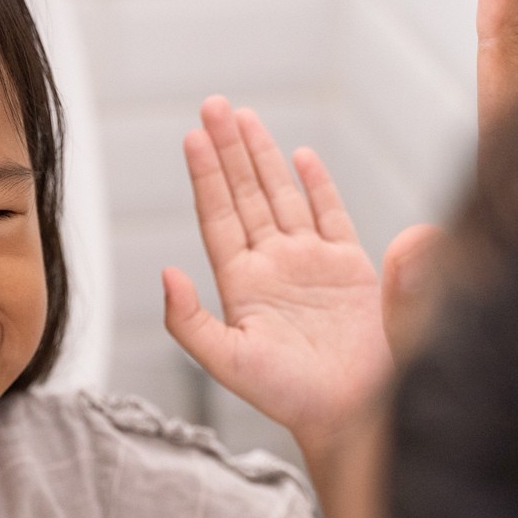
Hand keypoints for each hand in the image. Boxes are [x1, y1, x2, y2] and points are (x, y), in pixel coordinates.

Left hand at [164, 96, 426, 466]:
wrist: (350, 413)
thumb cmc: (289, 396)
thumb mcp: (228, 363)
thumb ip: (190, 322)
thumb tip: (166, 274)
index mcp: (242, 284)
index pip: (218, 216)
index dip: (206, 175)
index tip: (192, 137)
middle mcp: (274, 266)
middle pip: (246, 194)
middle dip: (229, 149)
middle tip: (213, 104)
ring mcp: (312, 263)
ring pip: (282, 195)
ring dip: (263, 156)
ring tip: (244, 116)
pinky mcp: (351, 268)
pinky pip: (331, 214)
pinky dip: (317, 184)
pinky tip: (301, 156)